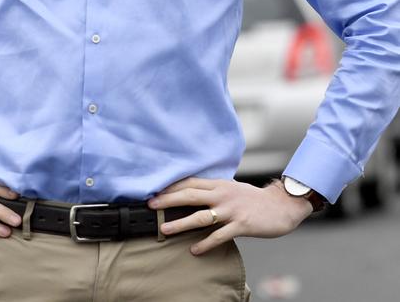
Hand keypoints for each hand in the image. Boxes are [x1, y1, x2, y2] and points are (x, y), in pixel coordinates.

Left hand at [147, 177, 312, 254]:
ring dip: (181, 223)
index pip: (190, 182)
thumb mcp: (232, 188)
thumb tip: (193, 193)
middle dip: (169, 200)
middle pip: (190, 195)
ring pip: (201, 216)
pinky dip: (205, 243)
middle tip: (151, 205)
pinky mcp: (241, 225)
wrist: (281, 206)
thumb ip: (214, 190)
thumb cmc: (254, 199)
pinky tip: (194, 250)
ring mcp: (231, 210)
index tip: (155, 190)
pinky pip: (220, 235)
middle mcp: (223, 194)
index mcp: (219, 184)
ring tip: (165, 229)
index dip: (172, 186)